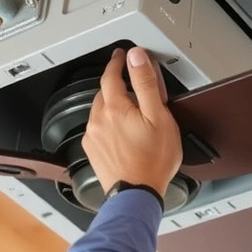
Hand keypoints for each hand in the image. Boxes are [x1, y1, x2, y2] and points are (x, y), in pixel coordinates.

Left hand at [81, 47, 182, 197]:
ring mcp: (93, 137)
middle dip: (116, 86)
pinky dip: (108, 125)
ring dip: (113, 107)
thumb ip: (146, 84)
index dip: (117, 62)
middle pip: (104, 93)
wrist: (137, 195)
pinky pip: (98, 129)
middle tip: (133, 87)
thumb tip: (137, 58)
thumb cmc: (152, 161)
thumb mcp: (159, 117)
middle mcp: (98, 120)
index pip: (111, 75)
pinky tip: (123, 134)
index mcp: (114, 108)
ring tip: (132, 114)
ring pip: (100, 112)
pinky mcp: (92, 151)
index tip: (121, 56)